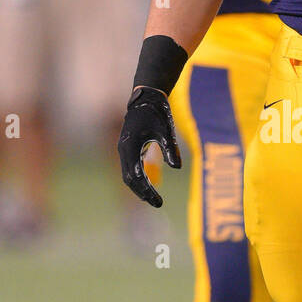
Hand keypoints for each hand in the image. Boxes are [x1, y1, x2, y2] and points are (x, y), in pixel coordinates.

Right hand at [118, 86, 180, 206]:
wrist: (147, 97)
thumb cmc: (157, 112)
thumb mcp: (167, 130)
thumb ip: (171, 149)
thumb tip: (177, 168)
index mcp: (131, 146)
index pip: (137, 176)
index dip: (147, 191)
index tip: (159, 202)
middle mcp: (124, 149)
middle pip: (129, 179)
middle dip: (142, 193)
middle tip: (158, 204)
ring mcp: (124, 148)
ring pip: (128, 175)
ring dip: (139, 188)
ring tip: (153, 199)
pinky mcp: (128, 147)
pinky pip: (130, 168)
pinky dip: (138, 179)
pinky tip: (149, 185)